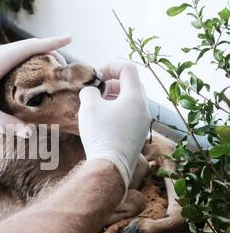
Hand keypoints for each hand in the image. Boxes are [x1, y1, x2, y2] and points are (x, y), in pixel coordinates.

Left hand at [0, 36, 72, 136]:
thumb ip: (5, 124)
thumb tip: (28, 133)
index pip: (31, 47)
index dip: (52, 42)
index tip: (70, 38)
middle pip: (28, 47)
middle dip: (48, 50)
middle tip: (63, 65)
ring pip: (19, 50)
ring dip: (36, 54)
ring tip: (50, 67)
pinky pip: (11, 56)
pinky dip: (24, 60)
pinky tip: (26, 74)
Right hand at [78, 63, 150, 187]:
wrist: (111, 167)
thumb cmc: (101, 134)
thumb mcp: (89, 107)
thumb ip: (89, 92)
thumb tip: (91, 92)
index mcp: (134, 97)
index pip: (128, 69)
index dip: (111, 66)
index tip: (97, 75)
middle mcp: (143, 108)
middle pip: (131, 85)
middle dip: (112, 83)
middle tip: (97, 90)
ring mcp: (142, 124)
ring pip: (131, 101)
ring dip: (114, 98)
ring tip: (98, 106)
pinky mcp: (138, 136)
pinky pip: (130, 116)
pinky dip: (117, 112)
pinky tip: (103, 121)